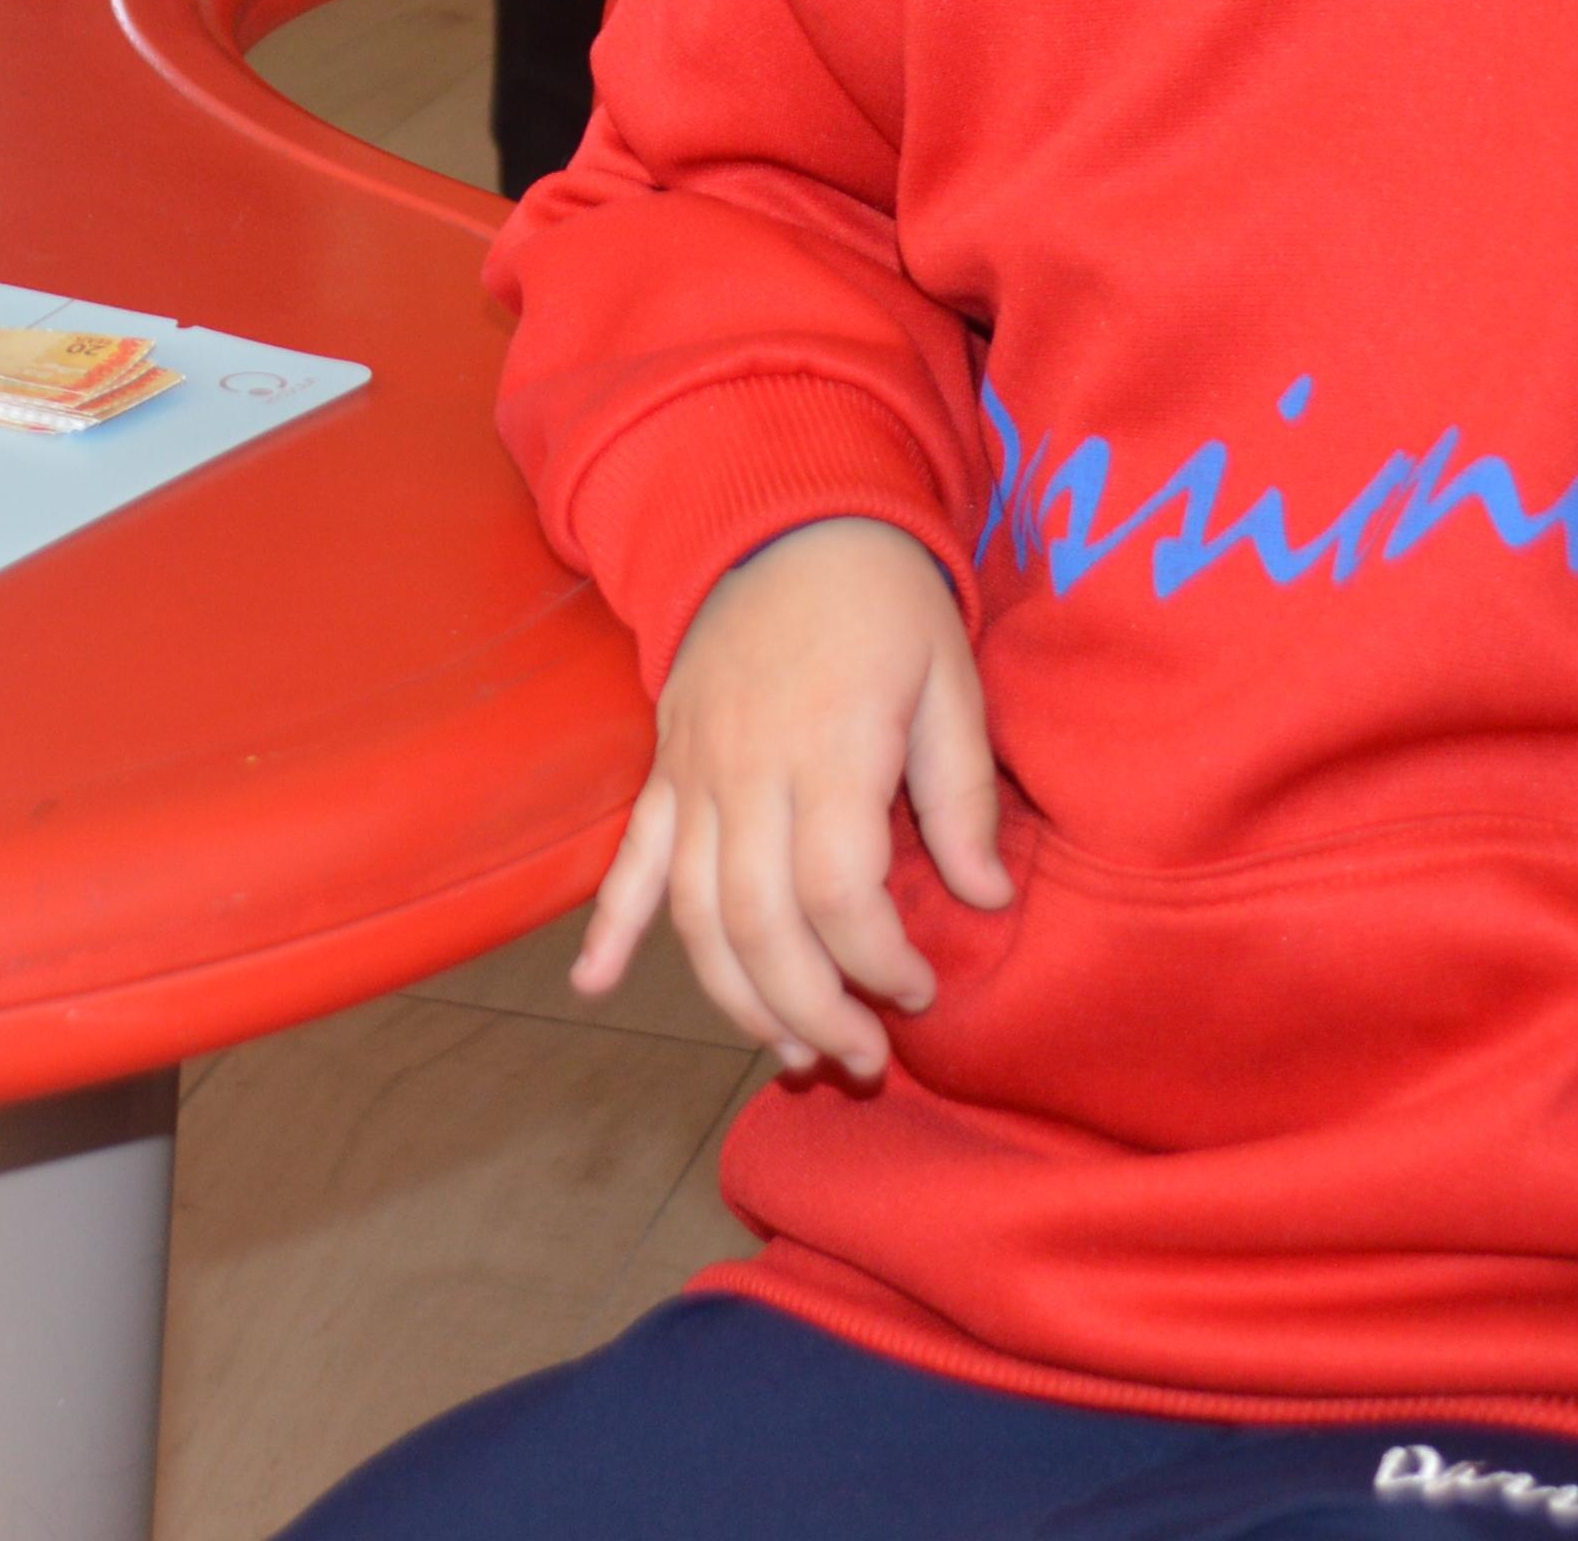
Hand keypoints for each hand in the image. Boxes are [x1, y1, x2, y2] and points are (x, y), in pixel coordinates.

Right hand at [576, 518, 1008, 1082]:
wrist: (785, 517)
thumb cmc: (884, 601)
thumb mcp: (951, 680)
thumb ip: (962, 794)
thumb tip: (984, 898)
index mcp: (827, 747)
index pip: (836, 892)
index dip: (877, 960)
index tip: (918, 991)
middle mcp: (747, 770)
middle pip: (760, 924)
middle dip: (811, 1010)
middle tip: (862, 1060)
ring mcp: (693, 773)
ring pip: (696, 913)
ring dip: (737, 998)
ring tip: (791, 1050)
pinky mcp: (665, 769)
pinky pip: (630, 857)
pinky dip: (607, 924)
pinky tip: (592, 985)